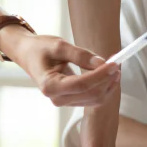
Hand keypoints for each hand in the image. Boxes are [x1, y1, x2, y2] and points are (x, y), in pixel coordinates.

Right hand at [0, 27, 120, 106]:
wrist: (28, 55)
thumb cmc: (40, 48)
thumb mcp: (58, 45)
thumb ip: (80, 55)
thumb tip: (102, 62)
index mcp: (49, 85)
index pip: (81, 84)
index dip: (100, 75)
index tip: (114, 63)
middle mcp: (56, 98)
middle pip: (90, 94)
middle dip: (107, 80)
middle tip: (117, 62)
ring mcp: (63, 102)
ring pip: (94, 99)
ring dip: (108, 85)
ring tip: (115, 67)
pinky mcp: (70, 100)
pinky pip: (92, 98)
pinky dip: (103, 87)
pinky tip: (108, 75)